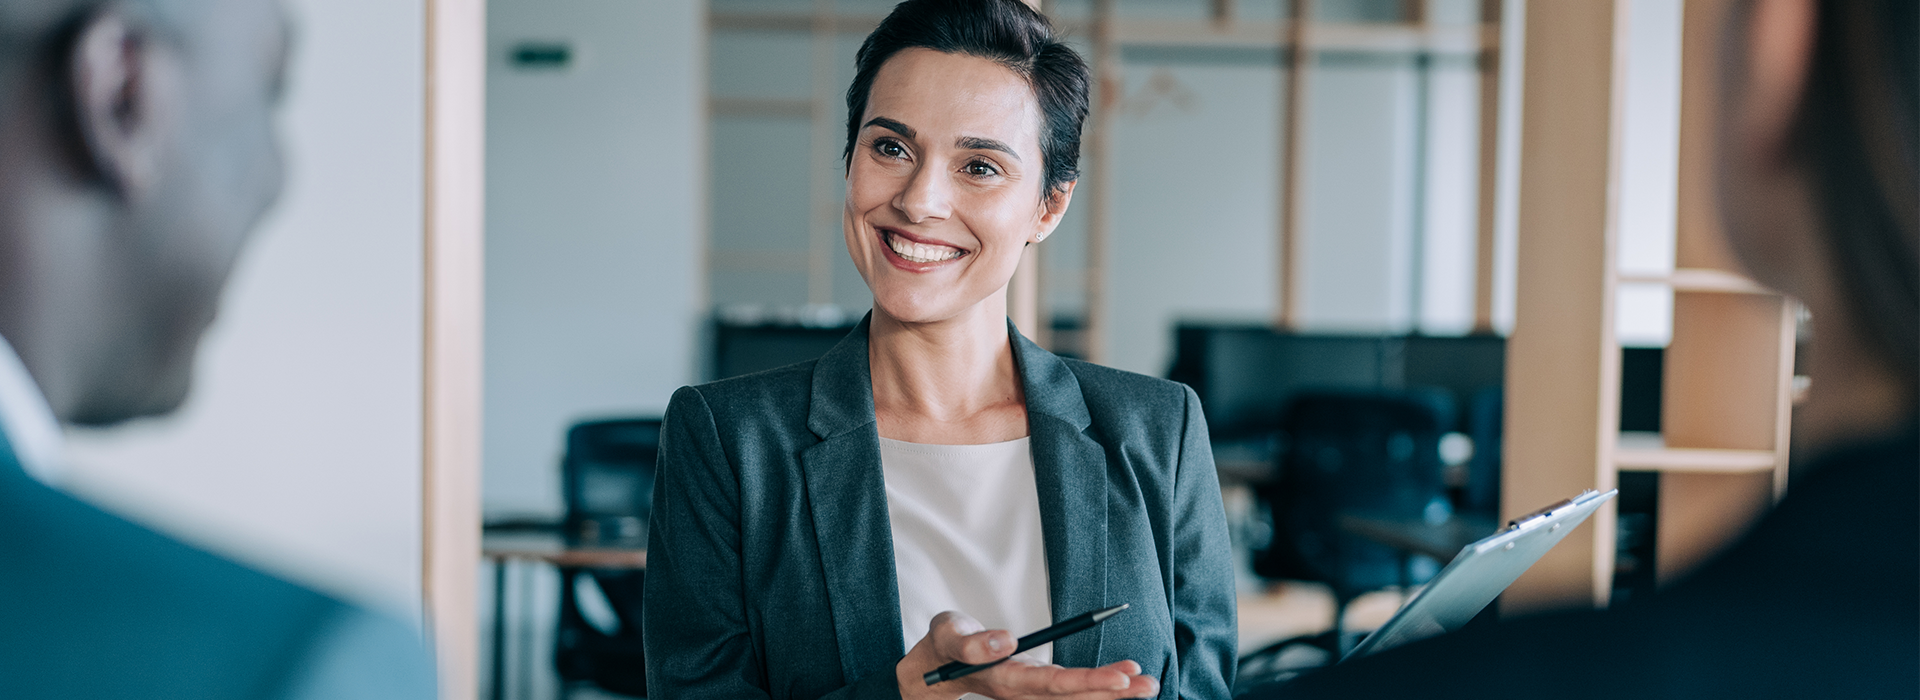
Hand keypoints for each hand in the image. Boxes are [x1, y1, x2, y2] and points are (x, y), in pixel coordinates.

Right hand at [896, 611, 1158, 699]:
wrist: (926, 674)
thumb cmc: (937, 650)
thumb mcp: (944, 637)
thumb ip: (968, 642)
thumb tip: (1005, 639)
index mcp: (1002, 679)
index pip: (1050, 685)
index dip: (1086, 684)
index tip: (1119, 679)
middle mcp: (1020, 691)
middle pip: (1070, 697)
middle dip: (1110, 691)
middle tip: (1146, 683)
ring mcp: (1028, 692)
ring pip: (1073, 699)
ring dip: (1110, 694)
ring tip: (1147, 685)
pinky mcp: (1032, 687)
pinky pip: (1068, 694)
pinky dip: (1095, 691)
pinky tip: (1123, 688)